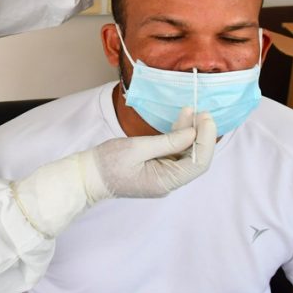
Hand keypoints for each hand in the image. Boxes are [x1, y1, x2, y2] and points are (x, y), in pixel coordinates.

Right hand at [12, 109, 215, 236]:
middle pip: (195, 158)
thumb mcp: (136, 149)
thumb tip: (192, 133)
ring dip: (190, 133)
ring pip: (185, 154)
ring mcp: (163, 176)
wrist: (86, 177)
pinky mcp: (156, 168)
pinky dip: (178, 136)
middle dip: (201, 135)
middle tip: (203, 112)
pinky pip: (173, 152)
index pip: (198, 163)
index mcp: (166, 181)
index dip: (206, 140)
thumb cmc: (106, 164)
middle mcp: (169, 181)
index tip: (206, 118)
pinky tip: (181, 120)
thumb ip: (166, 141)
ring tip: (192, 111)